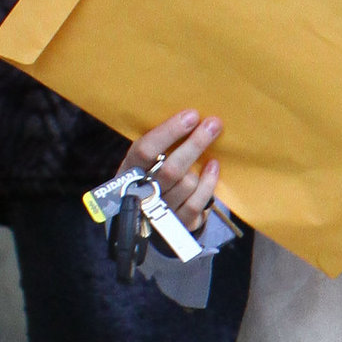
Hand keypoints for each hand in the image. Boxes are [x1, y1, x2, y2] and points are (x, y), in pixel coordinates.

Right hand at [118, 109, 223, 232]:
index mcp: (128, 172)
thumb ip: (157, 145)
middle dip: (195, 144)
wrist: (145, 219)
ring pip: (186, 184)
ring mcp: (159, 213)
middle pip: (171, 169)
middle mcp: (141, 195)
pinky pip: (196, 203)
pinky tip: (213, 167)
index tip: (191, 116)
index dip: (169, 132)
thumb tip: (190, 116)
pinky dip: (208, 183)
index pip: (144, 150)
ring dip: (200, 163)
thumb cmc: (149, 178)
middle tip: (213, 124)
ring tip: (211, 148)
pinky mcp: (175, 225)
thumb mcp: (143, 163)